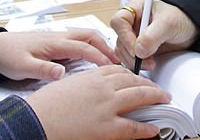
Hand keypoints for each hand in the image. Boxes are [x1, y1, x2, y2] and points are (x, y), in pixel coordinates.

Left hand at [0, 29, 116, 80]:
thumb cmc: (7, 56)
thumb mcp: (23, 66)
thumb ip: (43, 70)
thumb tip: (62, 73)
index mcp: (54, 42)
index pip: (84, 47)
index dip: (100, 57)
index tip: (113, 68)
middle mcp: (58, 37)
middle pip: (89, 35)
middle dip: (106, 46)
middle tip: (118, 61)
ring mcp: (56, 38)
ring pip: (84, 36)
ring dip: (99, 44)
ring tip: (109, 58)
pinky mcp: (53, 43)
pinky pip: (77, 40)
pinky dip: (89, 45)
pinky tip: (90, 57)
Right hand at [27, 65, 169, 139]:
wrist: (35, 122)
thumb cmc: (44, 107)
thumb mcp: (65, 87)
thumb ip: (82, 86)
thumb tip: (89, 93)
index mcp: (91, 77)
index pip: (118, 70)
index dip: (131, 73)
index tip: (137, 77)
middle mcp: (102, 88)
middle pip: (132, 80)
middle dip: (148, 83)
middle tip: (157, 88)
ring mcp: (107, 106)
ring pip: (139, 97)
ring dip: (155, 98)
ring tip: (164, 100)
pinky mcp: (107, 127)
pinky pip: (133, 127)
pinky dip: (146, 128)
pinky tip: (153, 129)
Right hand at [110, 0, 198, 70]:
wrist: (191, 28)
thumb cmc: (181, 17)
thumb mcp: (169, 23)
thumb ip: (152, 36)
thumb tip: (138, 51)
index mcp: (135, 9)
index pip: (119, 21)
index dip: (125, 36)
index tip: (137, 48)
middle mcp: (132, 23)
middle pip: (119, 39)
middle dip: (131, 53)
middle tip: (147, 60)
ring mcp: (133, 36)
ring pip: (122, 51)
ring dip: (133, 61)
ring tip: (151, 63)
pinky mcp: (138, 49)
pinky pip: (128, 59)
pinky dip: (135, 65)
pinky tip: (147, 65)